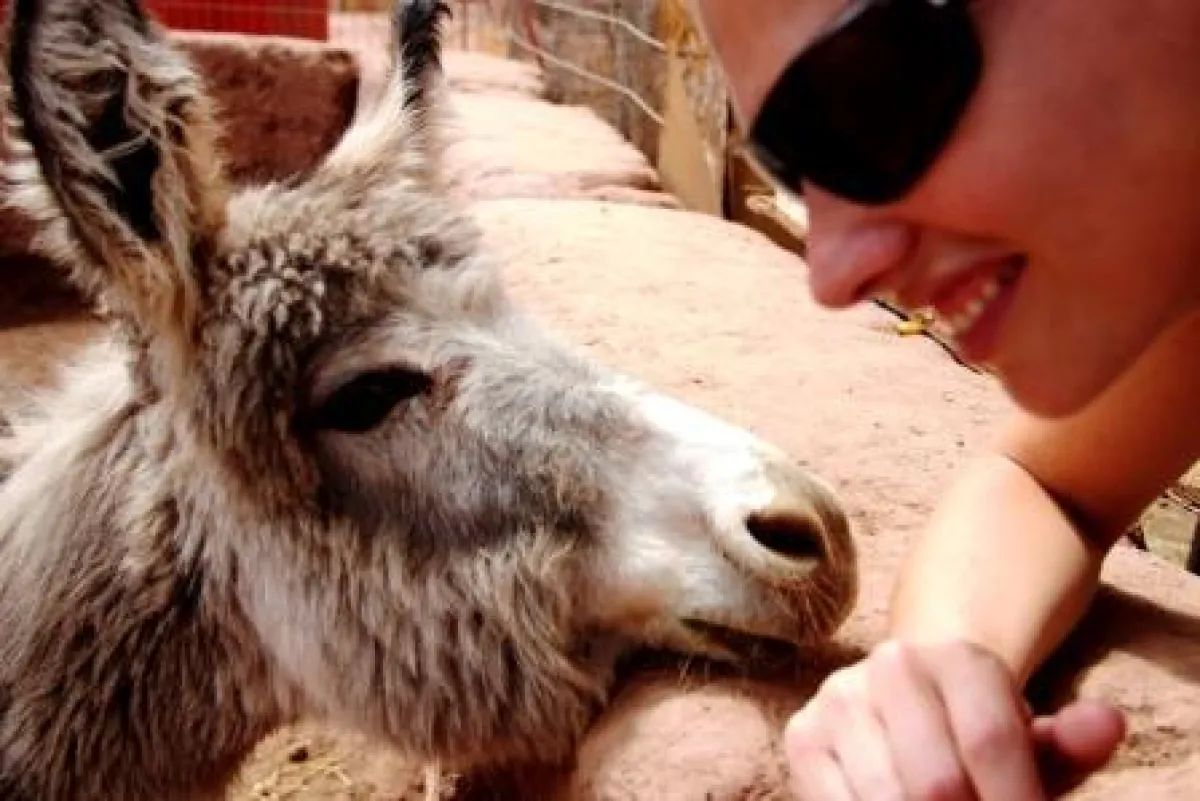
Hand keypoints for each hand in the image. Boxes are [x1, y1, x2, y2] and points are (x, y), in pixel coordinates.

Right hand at [783, 640, 1125, 799]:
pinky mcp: (802, 734)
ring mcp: (841, 699)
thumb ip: (1069, 743)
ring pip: (886, 799)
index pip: (992, 741)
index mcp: (958, 658)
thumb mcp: (1029, 740)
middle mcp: (893, 666)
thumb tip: (1108, 723)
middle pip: (938, 782)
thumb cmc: (977, 735)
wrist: (904, 698)